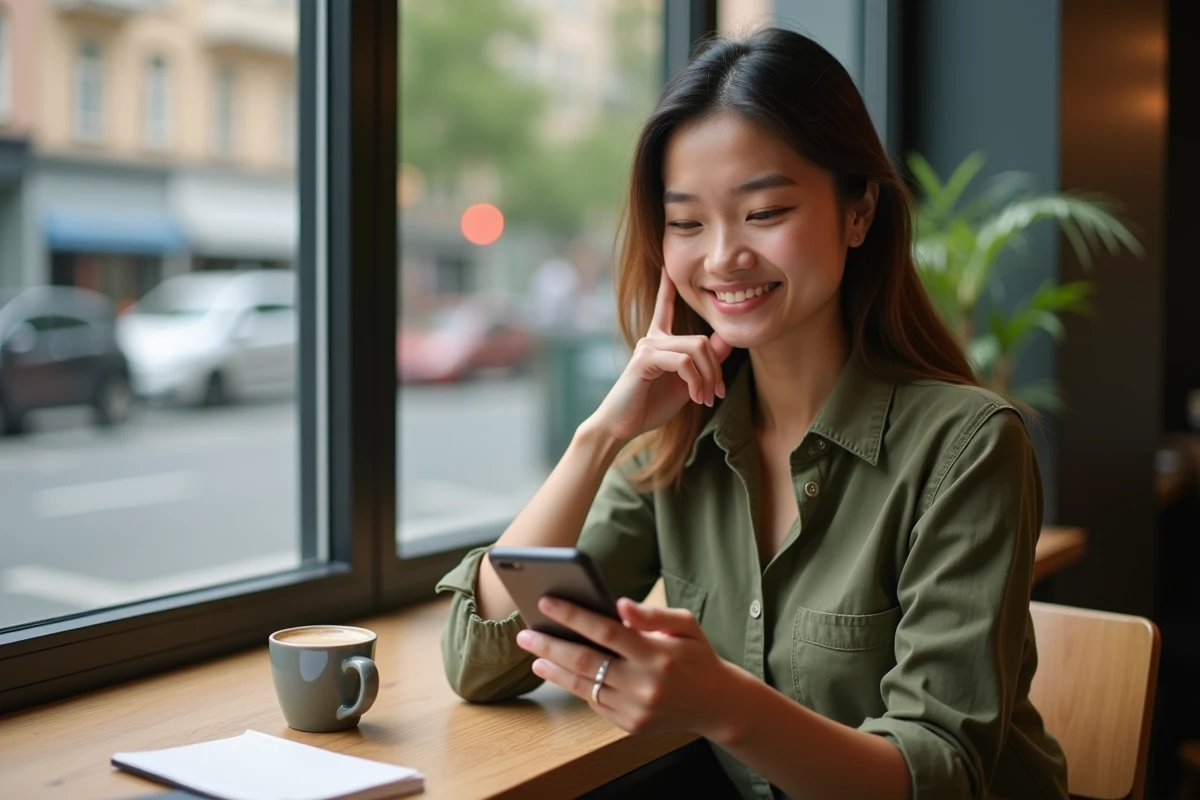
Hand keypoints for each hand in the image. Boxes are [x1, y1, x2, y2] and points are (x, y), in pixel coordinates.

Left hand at [515, 596, 734, 737]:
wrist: (717, 704)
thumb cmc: (697, 656)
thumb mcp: (686, 625)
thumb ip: (653, 614)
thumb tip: (620, 604)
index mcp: (657, 654)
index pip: (606, 632)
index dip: (574, 616)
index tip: (547, 602)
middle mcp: (644, 684)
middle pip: (586, 661)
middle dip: (550, 645)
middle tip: (524, 632)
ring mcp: (636, 708)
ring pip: (584, 686)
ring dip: (554, 670)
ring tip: (534, 654)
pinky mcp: (631, 725)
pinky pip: (594, 702)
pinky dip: (574, 686)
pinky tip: (559, 672)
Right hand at [587, 270, 732, 442]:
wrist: (622, 426)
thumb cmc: (651, 406)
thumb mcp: (686, 384)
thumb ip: (705, 362)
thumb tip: (727, 340)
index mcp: (659, 342)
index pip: (666, 307)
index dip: (667, 287)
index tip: (666, 266)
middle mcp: (652, 338)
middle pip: (702, 341)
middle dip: (716, 370)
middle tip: (716, 394)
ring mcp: (647, 346)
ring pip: (697, 350)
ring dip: (708, 378)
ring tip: (705, 400)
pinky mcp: (645, 358)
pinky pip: (684, 362)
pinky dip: (696, 381)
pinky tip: (694, 398)